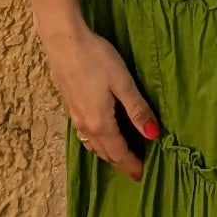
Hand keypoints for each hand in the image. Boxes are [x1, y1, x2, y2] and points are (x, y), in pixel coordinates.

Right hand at [41, 19, 161, 177]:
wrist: (63, 41)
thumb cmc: (96, 58)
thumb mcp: (123, 82)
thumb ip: (138, 110)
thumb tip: (154, 135)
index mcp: (101, 122)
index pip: (119, 152)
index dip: (131, 165)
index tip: (142, 175)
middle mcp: (85, 125)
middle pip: (105, 152)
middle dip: (120, 162)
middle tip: (135, 169)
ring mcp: (75, 116)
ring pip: (93, 144)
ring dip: (107, 153)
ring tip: (120, 155)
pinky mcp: (69, 106)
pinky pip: (85, 134)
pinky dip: (96, 142)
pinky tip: (101, 134)